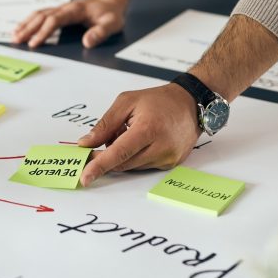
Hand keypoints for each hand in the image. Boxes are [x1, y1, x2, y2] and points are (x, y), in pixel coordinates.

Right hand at [13, 0, 126, 48]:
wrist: (110, 0)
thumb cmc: (110, 13)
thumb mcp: (112, 24)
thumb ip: (100, 33)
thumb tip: (87, 42)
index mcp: (75, 10)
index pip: (54, 20)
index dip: (43, 32)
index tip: (34, 43)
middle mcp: (64, 7)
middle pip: (41, 16)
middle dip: (28, 28)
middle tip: (17, 40)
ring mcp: (60, 8)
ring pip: (38, 14)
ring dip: (26, 24)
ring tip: (14, 35)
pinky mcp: (59, 11)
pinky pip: (41, 14)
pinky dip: (29, 21)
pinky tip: (23, 28)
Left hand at [77, 83, 199, 185]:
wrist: (192, 103)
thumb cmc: (159, 100)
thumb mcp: (127, 102)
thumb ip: (105, 124)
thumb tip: (87, 143)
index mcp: (148, 129)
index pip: (119, 153)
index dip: (100, 166)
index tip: (85, 177)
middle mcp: (161, 147)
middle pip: (123, 163)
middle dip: (108, 156)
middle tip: (106, 139)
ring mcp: (168, 158)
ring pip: (132, 166)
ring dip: (123, 155)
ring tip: (130, 133)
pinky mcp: (171, 164)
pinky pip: (144, 166)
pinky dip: (136, 157)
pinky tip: (142, 141)